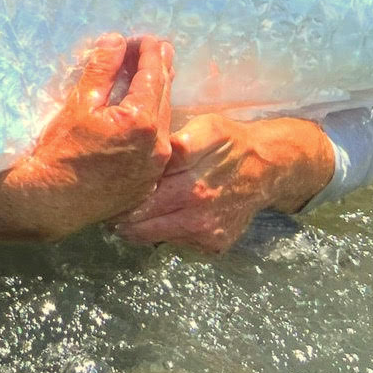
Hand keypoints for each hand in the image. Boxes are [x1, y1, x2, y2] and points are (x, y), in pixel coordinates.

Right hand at [0, 35, 173, 242]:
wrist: (50, 202)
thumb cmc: (58, 150)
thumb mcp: (78, 103)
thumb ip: (102, 69)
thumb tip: (116, 40)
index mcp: (141, 120)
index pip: (154, 74)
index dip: (151, 52)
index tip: (146, 38)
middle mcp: (157, 144)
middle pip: (164, 96)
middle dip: (158, 70)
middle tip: (154, 50)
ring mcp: (155, 167)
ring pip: (163, 121)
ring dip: (157, 98)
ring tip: (148, 80)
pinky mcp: (147, 183)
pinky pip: (156, 146)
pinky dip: (152, 126)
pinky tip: (140, 119)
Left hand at [115, 114, 336, 252]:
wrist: (268, 169)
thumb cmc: (230, 142)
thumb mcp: (205, 127)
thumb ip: (176, 141)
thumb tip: (144, 153)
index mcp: (190, 171)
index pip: (139, 189)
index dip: (118, 190)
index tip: (105, 189)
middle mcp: (197, 203)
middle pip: (140, 217)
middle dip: (119, 214)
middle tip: (107, 208)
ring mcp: (205, 228)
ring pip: (152, 235)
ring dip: (135, 227)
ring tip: (124, 217)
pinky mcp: (214, 244)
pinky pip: (176, 243)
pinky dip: (163, 233)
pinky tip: (159, 220)